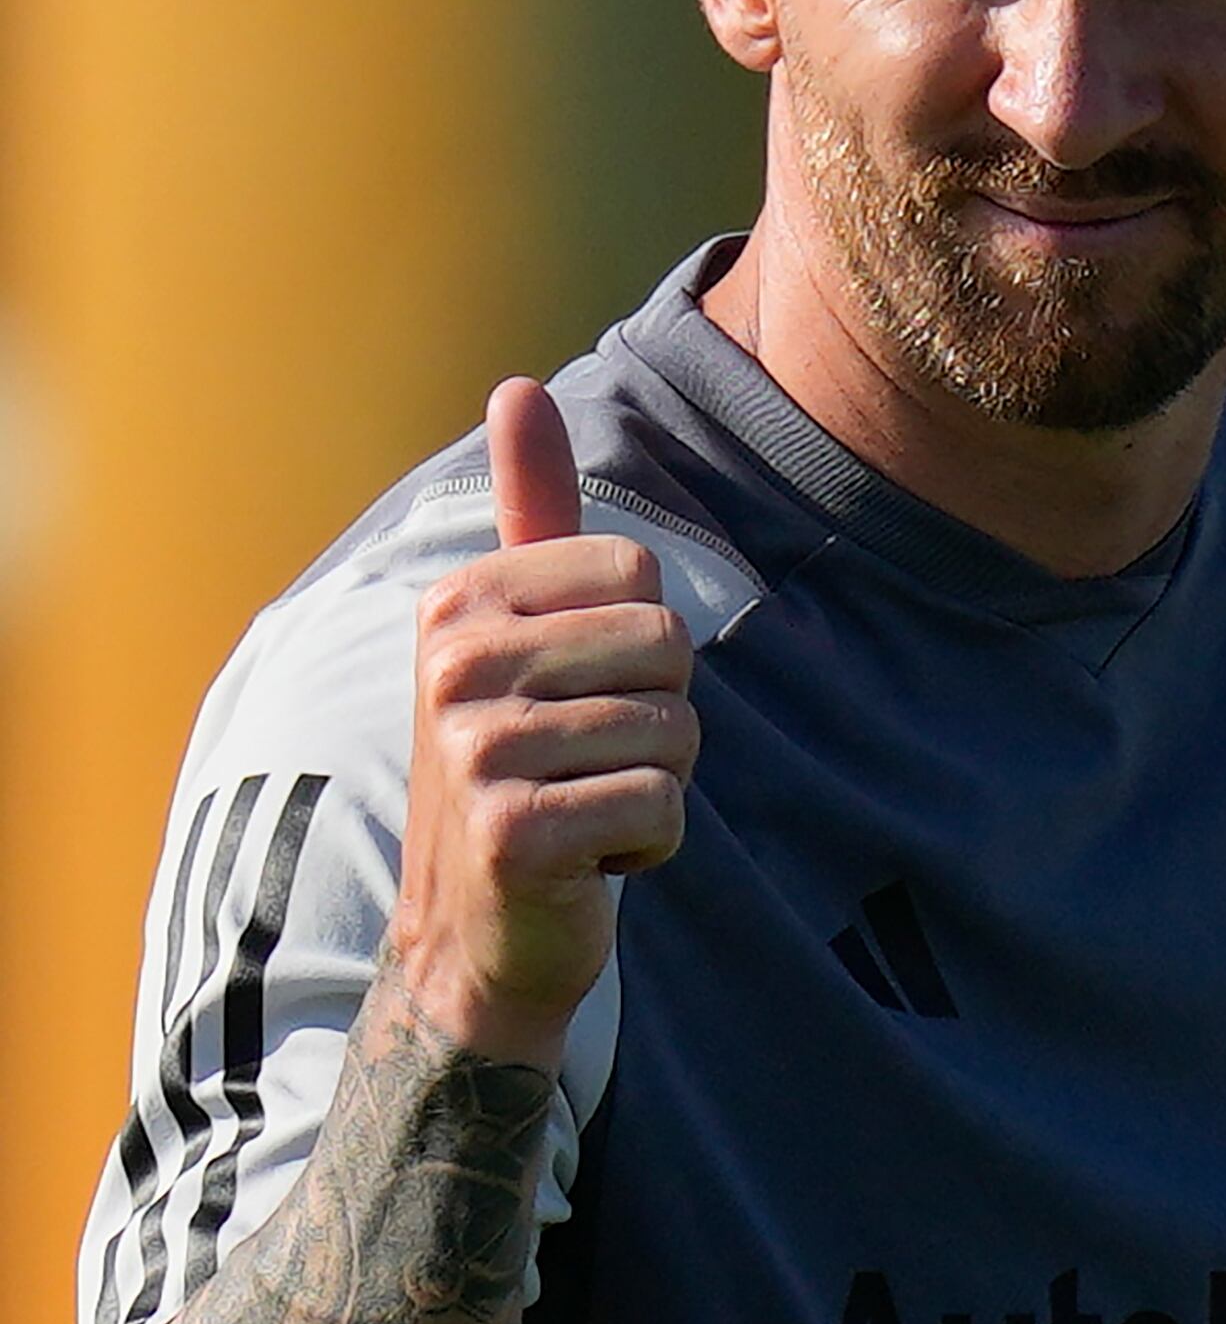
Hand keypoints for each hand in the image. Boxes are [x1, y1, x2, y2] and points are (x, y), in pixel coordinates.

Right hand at [387, 376, 697, 1069]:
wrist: (475, 938)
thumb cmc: (520, 771)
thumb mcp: (519, 634)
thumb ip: (529, 516)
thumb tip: (517, 386)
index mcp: (461, 602)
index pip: (645, 579)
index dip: (645, 654)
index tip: (577, 700)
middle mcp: (453, 664)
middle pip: (669, 651)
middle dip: (661, 722)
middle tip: (586, 767)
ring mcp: (476, 750)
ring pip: (675, 733)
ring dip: (655, 788)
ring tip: (583, 811)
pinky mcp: (511, 834)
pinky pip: (661, 808)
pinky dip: (647, 847)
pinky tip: (585, 863)